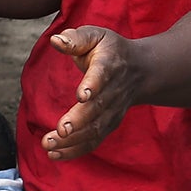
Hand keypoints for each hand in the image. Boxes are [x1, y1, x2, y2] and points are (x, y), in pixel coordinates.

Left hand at [41, 26, 145, 160]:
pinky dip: (75, 150)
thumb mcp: (96, 36)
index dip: (93, 85)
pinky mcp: (109, 124)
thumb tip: (56, 41)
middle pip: (97, 108)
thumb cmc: (111, 50)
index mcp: (109, 64)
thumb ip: (76, 38)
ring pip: (95, 129)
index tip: (81, 95)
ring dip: (73, 140)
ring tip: (49, 145)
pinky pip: (94, 140)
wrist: (142, 70)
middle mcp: (114, 90)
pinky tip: (55, 154)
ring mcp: (113, 110)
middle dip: (79, 121)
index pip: (102, 75)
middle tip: (60, 130)